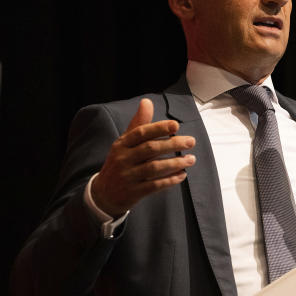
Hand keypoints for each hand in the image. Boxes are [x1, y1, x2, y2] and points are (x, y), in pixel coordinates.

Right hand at [91, 98, 195, 216]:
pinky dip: (170, 180)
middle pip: (150, 149)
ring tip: (191, 159)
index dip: (159, 128)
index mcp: (121, 144)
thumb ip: (139, 124)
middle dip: (173, 144)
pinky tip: (182, 175)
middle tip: (191, 141)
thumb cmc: (120, 162)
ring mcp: (128, 176)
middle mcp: (123, 159)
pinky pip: (155, 185)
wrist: (104, 193)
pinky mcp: (134, 192)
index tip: (176, 125)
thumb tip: (147, 101)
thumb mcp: (125, 143)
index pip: (141, 133)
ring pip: (154, 168)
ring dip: (175, 163)